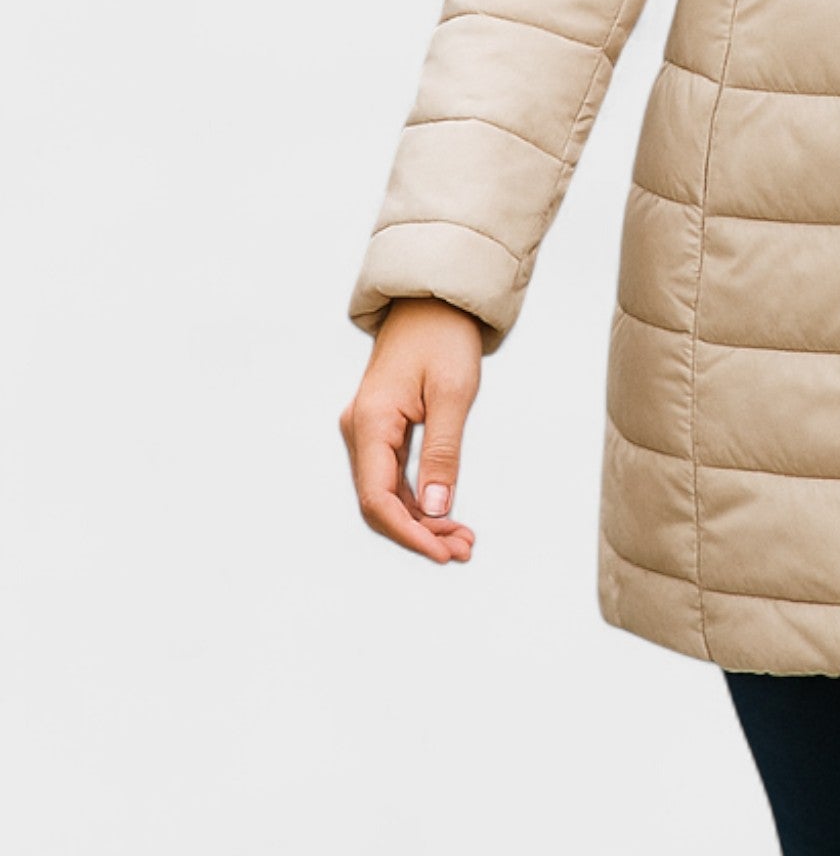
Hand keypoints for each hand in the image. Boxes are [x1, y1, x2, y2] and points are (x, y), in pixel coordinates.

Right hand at [337, 298, 483, 562]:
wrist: (433, 303)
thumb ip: (442, 452)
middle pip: (380, 503)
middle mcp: (359, 431)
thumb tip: (435, 507)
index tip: (444, 552)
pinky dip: (419, 499)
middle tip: (464, 550)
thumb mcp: (453, 394)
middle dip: (420, 532)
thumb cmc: (444, 339)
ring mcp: (367, 431)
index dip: (410, 533)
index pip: (378, 499)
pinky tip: (447, 514)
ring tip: (463, 539)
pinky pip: (393, 477)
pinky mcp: (381, 429)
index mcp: (369, 423)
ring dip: (422, 520)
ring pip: (387, 494)